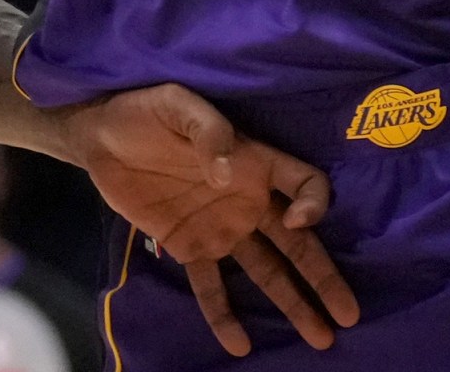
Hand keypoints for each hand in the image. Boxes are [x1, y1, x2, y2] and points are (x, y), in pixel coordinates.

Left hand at [62, 84, 359, 352]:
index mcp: (254, 162)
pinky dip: (223, 315)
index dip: (313, 204)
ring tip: (320, 338)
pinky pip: (210, 285)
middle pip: (298, 242)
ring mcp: (221, 227)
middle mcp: (248, 200)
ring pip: (266, 271)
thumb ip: (208, 131)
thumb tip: (225, 173)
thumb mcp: (177, 104)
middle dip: (323, 277)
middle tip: (349, 314)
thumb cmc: (146, 111)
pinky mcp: (189, 247)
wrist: (100, 137)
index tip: (296, 221)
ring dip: (292, 304)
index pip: (306, 184)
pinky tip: (238, 344)